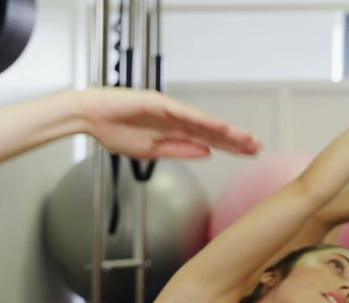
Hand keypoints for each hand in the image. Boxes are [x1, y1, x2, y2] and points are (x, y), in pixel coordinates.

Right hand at [74, 88, 260, 158]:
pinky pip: (186, 114)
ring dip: (225, 131)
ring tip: (246, 139)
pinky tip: (220, 127)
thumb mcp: (151, 151)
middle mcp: (176, 120)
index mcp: (173, 132)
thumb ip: (179, 150)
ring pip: (203, 122)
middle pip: (211, 131)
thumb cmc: (114, 131)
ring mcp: (169, 110)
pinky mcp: (160, 103)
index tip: (248, 152)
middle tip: (257, 146)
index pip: (207, 140)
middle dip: (234, 140)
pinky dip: (203, 121)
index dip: (228, 146)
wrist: (91, 117)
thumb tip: (206, 153)